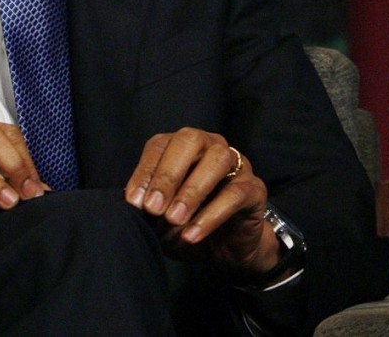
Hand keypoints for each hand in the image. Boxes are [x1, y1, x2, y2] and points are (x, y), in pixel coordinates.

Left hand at [125, 128, 276, 276]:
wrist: (228, 248)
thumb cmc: (190, 224)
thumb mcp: (162, 217)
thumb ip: (150, 206)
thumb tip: (135, 203)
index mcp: (184, 148)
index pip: (161, 144)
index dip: (145, 171)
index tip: (133, 202)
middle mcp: (211, 147)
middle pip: (190, 141)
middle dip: (168, 174)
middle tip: (153, 208)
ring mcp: (237, 164)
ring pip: (217, 160)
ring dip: (191, 191)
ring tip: (173, 219)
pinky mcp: (254, 189)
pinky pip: (235, 194)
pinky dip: (211, 215)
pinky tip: (191, 235)